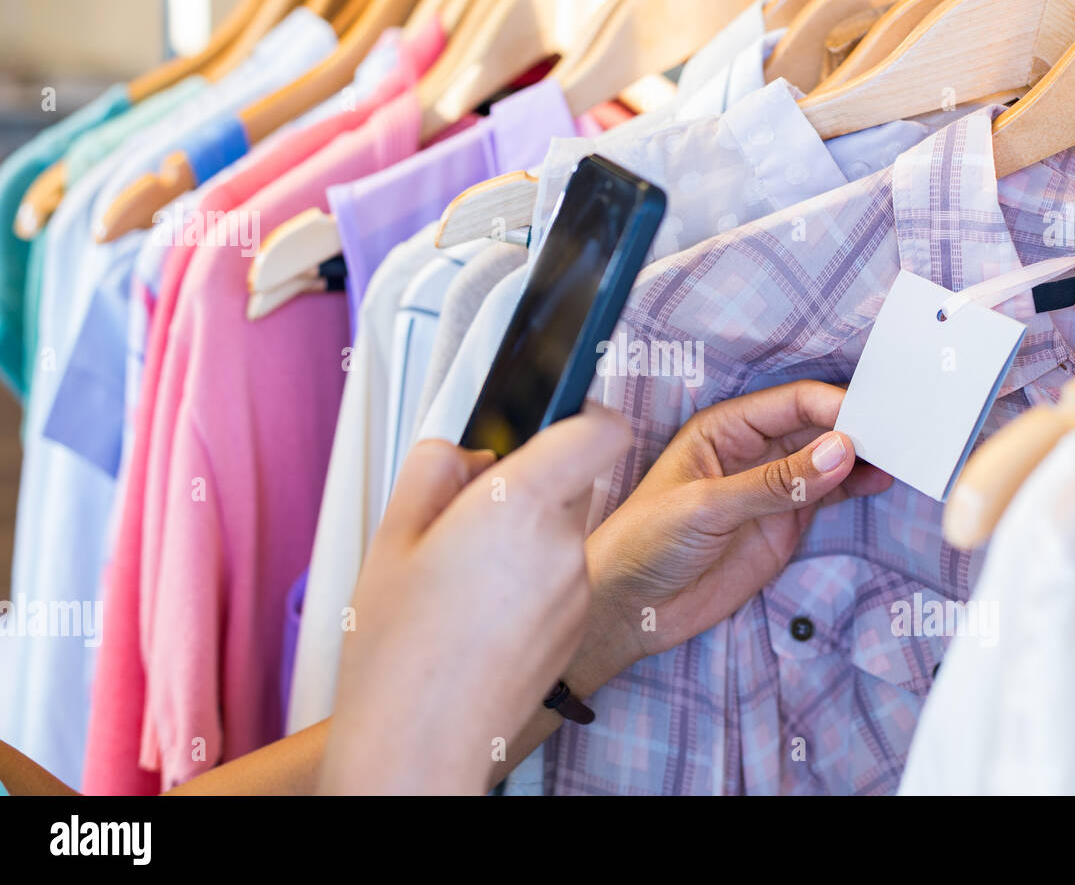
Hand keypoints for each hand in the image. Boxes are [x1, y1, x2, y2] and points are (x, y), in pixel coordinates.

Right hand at [320, 407, 630, 794]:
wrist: (420, 744)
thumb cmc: (400, 652)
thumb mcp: (392, 536)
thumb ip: (435, 468)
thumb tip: (469, 453)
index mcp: (520, 507)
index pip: (599, 431)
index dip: (585, 413)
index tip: (561, 414)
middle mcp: (561, 545)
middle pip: (570, 482)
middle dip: (527, 488)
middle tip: (467, 521)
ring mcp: (574, 589)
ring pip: (561, 532)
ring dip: (526, 538)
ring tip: (463, 580)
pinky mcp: (574, 625)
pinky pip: (561, 576)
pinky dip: (531, 580)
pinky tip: (481, 613)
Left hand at [577, 381, 891, 683]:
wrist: (629, 609)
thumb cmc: (644, 544)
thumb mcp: (707, 507)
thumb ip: (774, 482)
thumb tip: (838, 451)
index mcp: (724, 428)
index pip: (792, 403)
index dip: (834, 406)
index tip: (873, 419)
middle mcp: (752, 451)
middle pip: (817, 426)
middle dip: (857, 427)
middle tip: (902, 434)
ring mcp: (771, 487)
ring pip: (828, 459)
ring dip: (862, 457)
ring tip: (904, 456)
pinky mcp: (784, 523)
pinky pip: (827, 495)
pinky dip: (856, 487)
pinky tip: (880, 482)